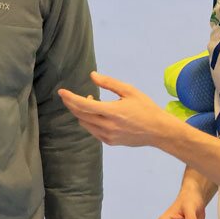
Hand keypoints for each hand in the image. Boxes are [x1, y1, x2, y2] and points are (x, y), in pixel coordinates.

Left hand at [58, 71, 176, 147]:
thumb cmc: (145, 107)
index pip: (84, 105)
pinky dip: (88, 121)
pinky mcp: (109, 142)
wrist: (158, 131)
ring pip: (84, 124)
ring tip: (89, 102)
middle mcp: (108, 126)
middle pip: (80, 115)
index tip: (61, 91)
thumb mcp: (129, 91)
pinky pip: (92, 131)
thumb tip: (92, 75)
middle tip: (69, 95)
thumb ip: (109, 83)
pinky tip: (96, 114)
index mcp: (113, 111)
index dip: (70, 98)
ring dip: (81, 112)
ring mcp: (108, 136)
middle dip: (71, 104)